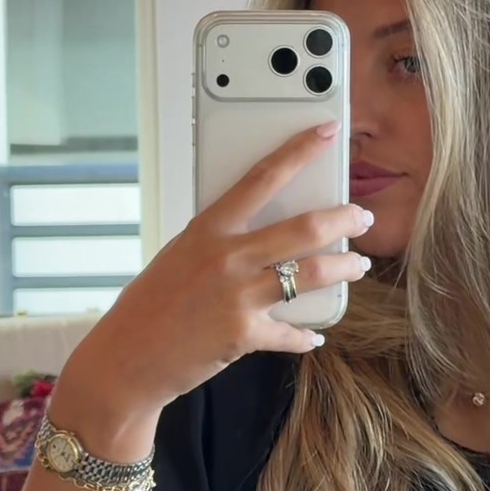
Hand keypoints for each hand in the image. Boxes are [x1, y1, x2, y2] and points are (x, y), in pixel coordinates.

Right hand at [64, 123, 373, 419]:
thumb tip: (262, 235)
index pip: (262, 177)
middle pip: (304, 227)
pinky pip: (292, 332)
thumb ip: (221, 241)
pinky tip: (314, 335)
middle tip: (362, 217)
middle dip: (344, 219)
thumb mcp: (181, 255)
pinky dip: (306, 335)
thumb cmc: (150, 305)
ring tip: (358, 266)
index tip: (327, 132)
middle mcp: (227, 257)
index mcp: (208, 229)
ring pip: (312, 274)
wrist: (127, 358)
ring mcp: (238, 296)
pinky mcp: (244, 335)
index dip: (300, 151)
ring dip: (345, 268)